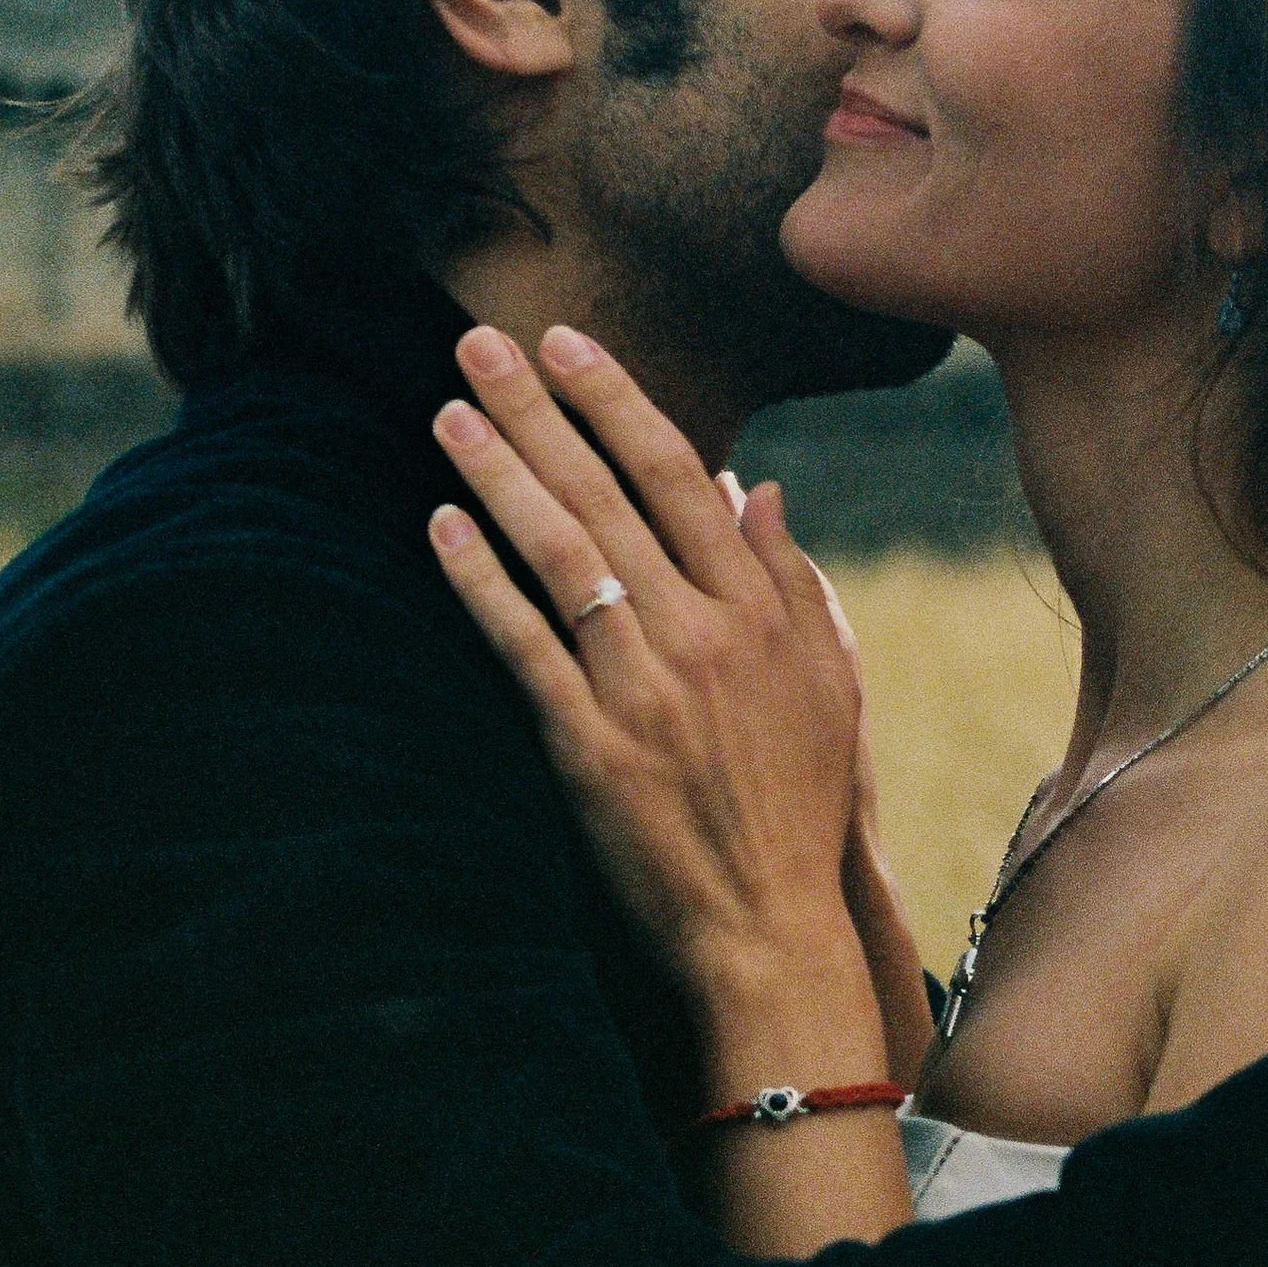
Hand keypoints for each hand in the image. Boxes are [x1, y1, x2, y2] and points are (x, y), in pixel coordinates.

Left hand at [428, 326, 884, 1080]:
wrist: (771, 924)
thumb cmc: (800, 804)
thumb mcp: (827, 683)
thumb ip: (792, 580)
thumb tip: (756, 489)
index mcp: (762, 611)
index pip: (679, 476)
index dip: (617, 401)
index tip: (566, 343)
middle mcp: (704, 636)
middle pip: (607, 497)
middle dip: (538, 410)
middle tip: (476, 342)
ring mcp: (645, 691)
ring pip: (561, 557)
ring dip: (499, 475)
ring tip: (447, 413)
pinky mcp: (591, 748)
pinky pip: (524, 647)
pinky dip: (481, 582)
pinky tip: (440, 527)